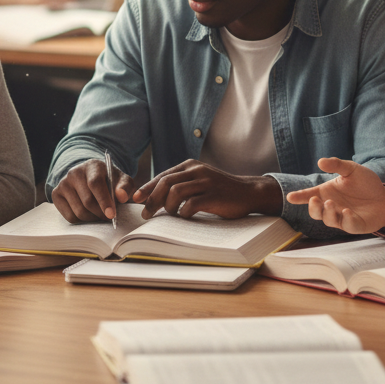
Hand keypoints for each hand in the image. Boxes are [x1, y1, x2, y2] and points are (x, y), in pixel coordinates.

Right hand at [51, 158, 136, 222]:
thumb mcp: (121, 180)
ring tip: (100, 215)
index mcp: (92, 166)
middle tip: (109, 218)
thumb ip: (125, 187)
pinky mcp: (56, 194)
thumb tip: (121, 197)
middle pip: (87, 201)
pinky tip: (88, 214)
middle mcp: (74, 172)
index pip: (95, 184)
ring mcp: (63, 183)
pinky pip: (70, 216)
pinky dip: (81, 221)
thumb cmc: (109, 180)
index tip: (112, 215)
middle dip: (100, 213)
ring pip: (78, 211)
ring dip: (92, 218)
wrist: (90, 177)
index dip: (104, 201)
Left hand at [131, 160, 282, 219]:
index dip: (147, 188)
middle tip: (146, 213)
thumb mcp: (199, 180)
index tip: (136, 199)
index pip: (162, 175)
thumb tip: (155, 196)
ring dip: (167, 207)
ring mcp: (206, 182)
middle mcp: (196, 170)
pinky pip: (191, 204)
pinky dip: (183, 213)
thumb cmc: (220, 190)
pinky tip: (184, 217)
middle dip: (152, 199)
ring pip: (175, 192)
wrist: (248, 192)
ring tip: (168, 215)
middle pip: (165, 183)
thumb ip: (182, 183)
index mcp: (190, 165)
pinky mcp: (214, 195)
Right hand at [285, 157, 384, 233]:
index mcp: (327, 192)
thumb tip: (320, 162)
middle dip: (313, 208)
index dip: (299, 197)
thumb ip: (337, 165)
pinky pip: (347, 226)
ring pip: (328, 220)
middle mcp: (332, 206)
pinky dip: (345, 220)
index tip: (290, 197)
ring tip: (331, 203)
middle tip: (316, 200)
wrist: (384, 196)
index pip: (309, 195)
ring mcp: (342, 217)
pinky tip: (347, 212)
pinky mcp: (355, 225)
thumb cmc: (365, 183)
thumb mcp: (351, 169)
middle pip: (316, 212)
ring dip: (328, 213)